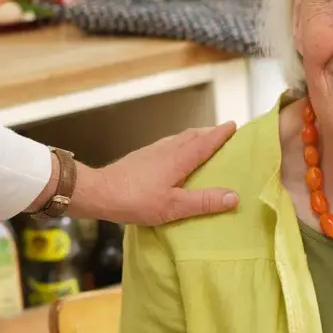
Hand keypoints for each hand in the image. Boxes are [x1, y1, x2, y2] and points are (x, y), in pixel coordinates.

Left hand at [72, 123, 238, 224]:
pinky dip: (180, 145)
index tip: (235, 125)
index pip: (205, 142)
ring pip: (179, 139)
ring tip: (204, 143)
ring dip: (195, 138)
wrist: (98, 192)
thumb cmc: (135, 200)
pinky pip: (168, 145)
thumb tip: (233, 197)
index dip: (221, 134)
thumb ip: (203, 202)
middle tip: (224, 134)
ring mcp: (152, 151)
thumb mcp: (173, 206)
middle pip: (193, 135)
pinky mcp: (142, 157)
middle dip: (210, 133)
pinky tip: (177, 155)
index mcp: (179, 158)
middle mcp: (167, 149)